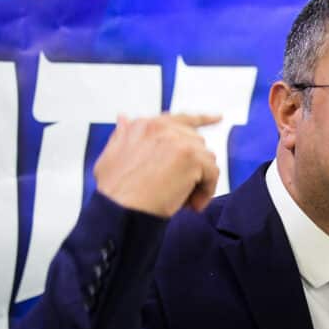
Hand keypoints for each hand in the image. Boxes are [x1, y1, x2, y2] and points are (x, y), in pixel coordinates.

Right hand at [94, 113, 221, 217]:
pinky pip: (212, 173)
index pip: (180, 119)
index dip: (201, 119)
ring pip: (206, 160)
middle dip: (194, 167)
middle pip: (197, 144)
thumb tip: (124, 118)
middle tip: (182, 190)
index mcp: (145, 126)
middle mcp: (163, 128)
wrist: (119, 210)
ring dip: (199, 182)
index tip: (217, 118)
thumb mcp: (110, 156)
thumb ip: (122, 135)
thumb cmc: (114, 191)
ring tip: (184, 200)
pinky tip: (192, 205)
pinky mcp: (192, 158)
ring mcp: (179, 141)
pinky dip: (206, 191)